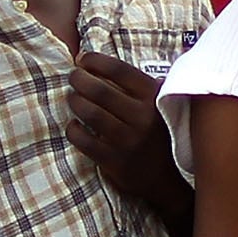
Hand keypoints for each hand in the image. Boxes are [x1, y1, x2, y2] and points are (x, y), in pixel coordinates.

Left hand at [67, 53, 178, 207]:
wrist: (165, 178)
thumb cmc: (156, 132)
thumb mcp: (158, 104)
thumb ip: (137, 84)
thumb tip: (100, 61)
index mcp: (153, 97)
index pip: (119, 70)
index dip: (95, 60)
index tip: (82, 58)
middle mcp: (142, 117)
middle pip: (99, 89)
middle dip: (79, 79)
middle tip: (72, 77)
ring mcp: (128, 140)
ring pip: (89, 112)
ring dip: (74, 101)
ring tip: (72, 98)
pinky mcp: (114, 160)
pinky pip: (83, 140)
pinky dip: (73, 129)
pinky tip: (74, 125)